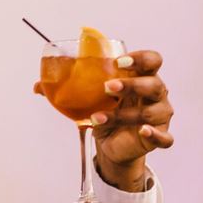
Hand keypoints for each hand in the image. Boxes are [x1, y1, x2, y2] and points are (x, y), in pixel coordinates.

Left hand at [35, 50, 173, 191]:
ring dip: (125, 115)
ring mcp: (160, 115)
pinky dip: (156, 135)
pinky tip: (143, 131)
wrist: (112, 143)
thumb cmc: (107, 112)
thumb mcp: (87, 99)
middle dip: (131, 84)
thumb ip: (65, 90)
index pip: (151, 60)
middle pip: (154, 84)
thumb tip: (37, 86)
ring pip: (152, 112)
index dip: (139, 58)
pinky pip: (165, 138)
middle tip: (107, 87)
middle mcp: (156, 94)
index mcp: (142, 77)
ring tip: (96, 118)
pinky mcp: (159, 137)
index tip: (118, 62)